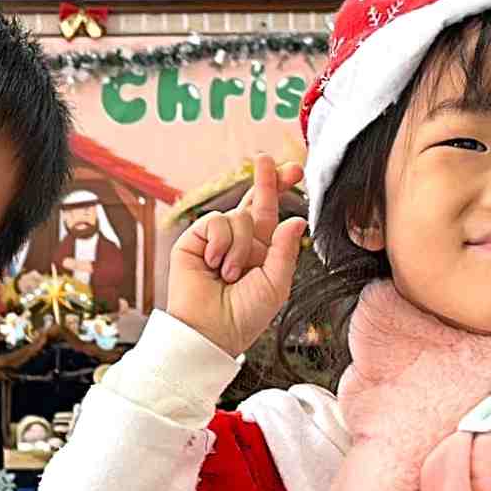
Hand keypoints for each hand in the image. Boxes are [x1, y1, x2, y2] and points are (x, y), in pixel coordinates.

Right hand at [163, 155, 305, 358]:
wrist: (210, 331)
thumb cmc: (244, 315)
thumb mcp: (275, 283)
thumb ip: (285, 250)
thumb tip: (296, 218)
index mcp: (262, 252)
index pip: (273, 215)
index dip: (281, 190)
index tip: (294, 170)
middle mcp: (240, 242)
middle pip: (254, 201)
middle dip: (265, 179)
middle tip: (266, 159)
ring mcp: (216, 240)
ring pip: (238, 216)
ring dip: (239, 247)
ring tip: (231, 274)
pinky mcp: (194, 240)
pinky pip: (215, 221)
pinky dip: (220, 244)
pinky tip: (214, 264)